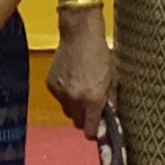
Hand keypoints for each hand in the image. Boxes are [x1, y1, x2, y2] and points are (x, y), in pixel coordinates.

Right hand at [48, 16, 116, 132]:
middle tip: (91, 106)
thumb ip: (111, 101)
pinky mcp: (51, 84)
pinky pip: (59, 98)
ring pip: (67, 111)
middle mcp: (74, 99)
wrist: (80, 33)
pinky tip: (72, 78)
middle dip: (85, 118)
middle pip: (77, 123)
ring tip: (81, 89)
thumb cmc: (101, 53)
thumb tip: (111, 117)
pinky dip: (65, 94)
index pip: (90, 131)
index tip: (98, 126)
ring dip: (75, 106)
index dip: (95, 131)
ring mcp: (60, 92)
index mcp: (92, 99)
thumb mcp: (113, 78)